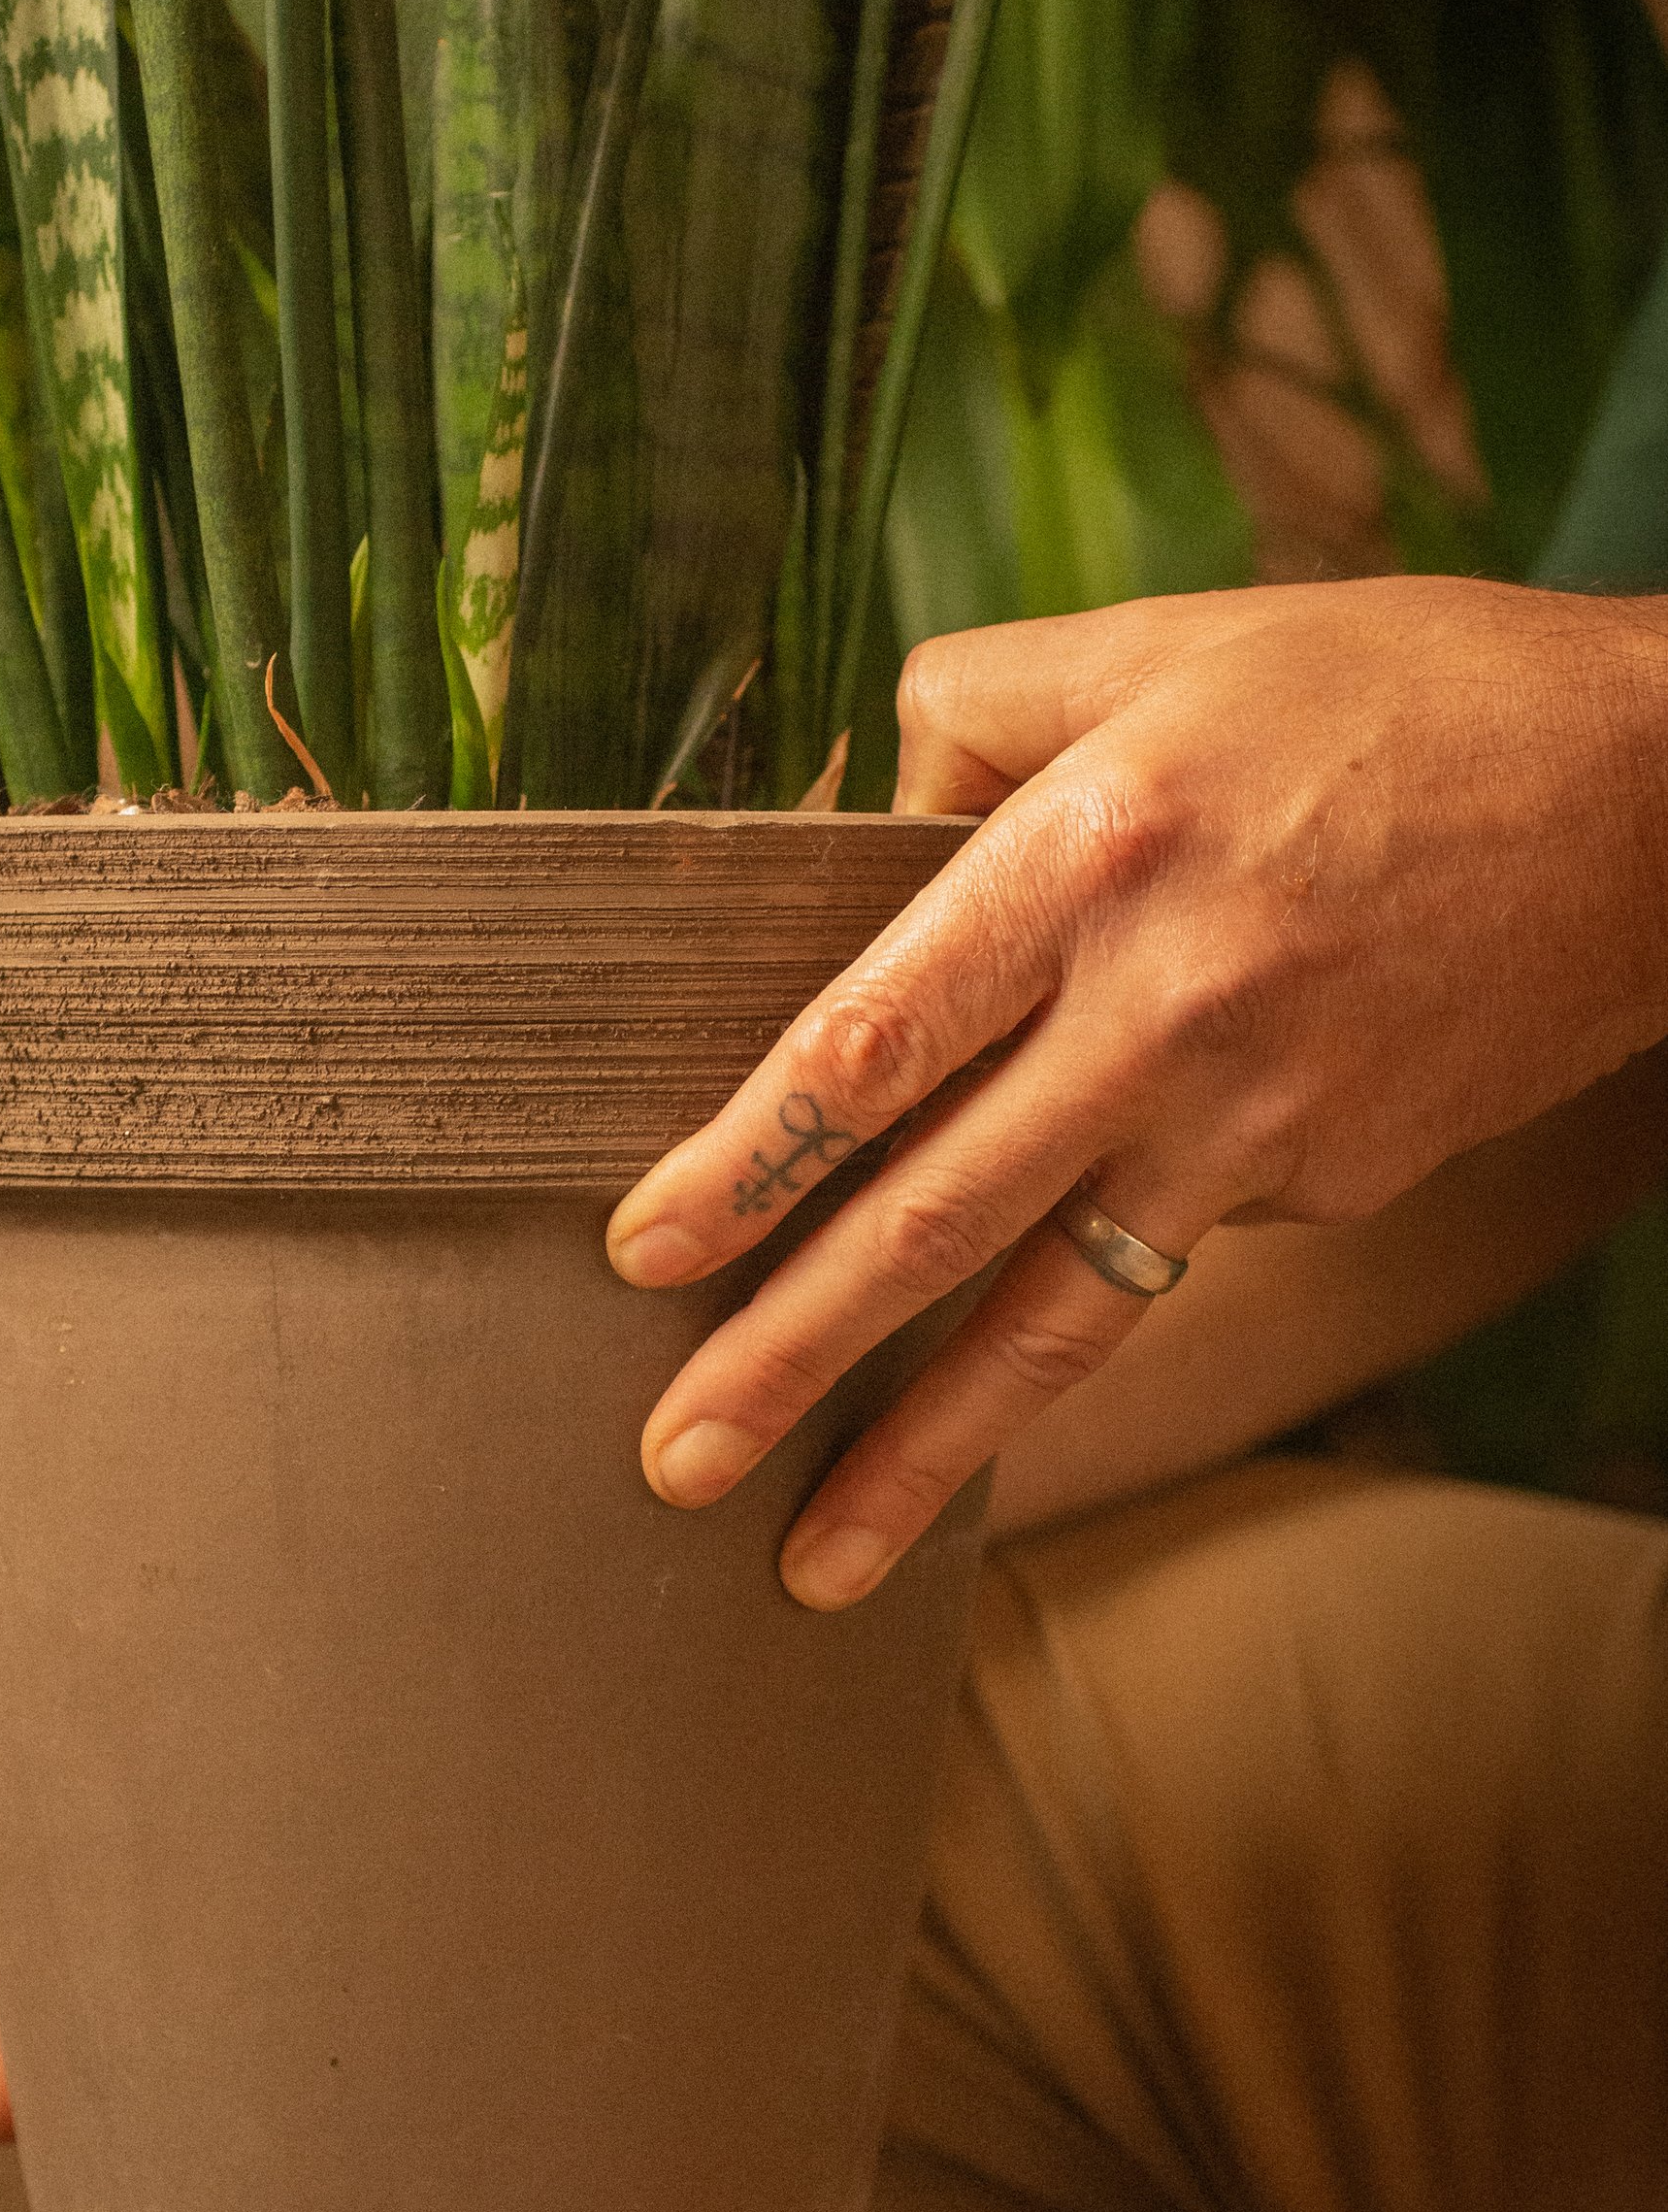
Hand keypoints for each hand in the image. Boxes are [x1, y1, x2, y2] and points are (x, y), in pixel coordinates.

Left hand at [609, 579, 1667, 1610]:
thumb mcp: (1158, 645)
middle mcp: (1163, 1012)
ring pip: (1052, 1316)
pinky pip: (1172, 1240)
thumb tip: (850, 828)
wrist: (1656, 795)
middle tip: (671, 1461)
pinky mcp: (1331, 1185)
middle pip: (934, 1224)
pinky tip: (1030, 1325)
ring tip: (808, 1565)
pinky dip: (1088, 1287)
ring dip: (918, 1454)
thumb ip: (972, 722)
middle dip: (784, 1361)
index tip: (644, 1250)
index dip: (745, 1164)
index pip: (870, 1047)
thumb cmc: (1391, 690)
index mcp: (1091, 855)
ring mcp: (1257, 1124)